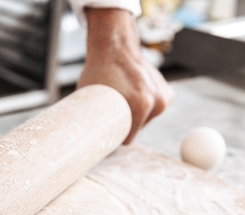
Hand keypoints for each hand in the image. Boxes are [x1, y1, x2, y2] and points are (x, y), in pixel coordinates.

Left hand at [77, 8, 174, 143]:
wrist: (114, 46)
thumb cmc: (99, 72)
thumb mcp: (89, 98)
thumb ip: (89, 117)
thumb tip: (78, 136)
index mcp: (141, 105)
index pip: (128, 137)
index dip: (115, 137)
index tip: (106, 133)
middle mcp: (157, 102)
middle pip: (137, 128)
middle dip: (126, 125)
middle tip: (111, 115)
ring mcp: (164, 96)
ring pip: (145, 119)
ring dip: (135, 115)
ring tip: (121, 102)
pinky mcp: (168, 93)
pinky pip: (153, 109)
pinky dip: (144, 106)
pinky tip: (132, 97)